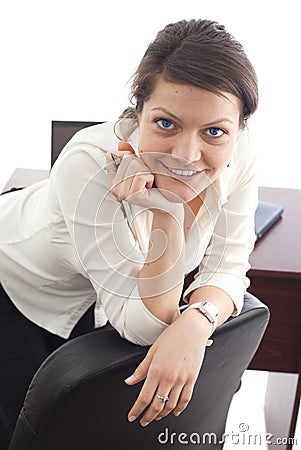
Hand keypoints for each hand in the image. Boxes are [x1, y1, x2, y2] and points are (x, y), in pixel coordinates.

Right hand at [106, 142, 184, 217]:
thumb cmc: (155, 186)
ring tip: (148, 184)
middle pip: (127, 159)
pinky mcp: (132, 195)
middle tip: (145, 180)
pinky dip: (150, 178)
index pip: (114, 155)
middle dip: (141, 165)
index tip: (138, 170)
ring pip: (134, 165)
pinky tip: (150, 187)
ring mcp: (122, 193)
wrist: (167, 204)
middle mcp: (114, 187)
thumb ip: (129, 154)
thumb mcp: (140, 166)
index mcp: (112, 180)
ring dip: (147, 172)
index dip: (129, 156)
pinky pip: (141, 175)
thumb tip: (121, 144)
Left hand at [124, 311, 210, 425]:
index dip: (137, 410)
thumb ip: (141, 369)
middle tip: (143, 420)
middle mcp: (169, 378)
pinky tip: (174, 411)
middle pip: (157, 405)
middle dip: (148, 416)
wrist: (192, 329)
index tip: (132, 416)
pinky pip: (185, 399)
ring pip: (171, 405)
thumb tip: (130, 381)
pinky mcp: (192, 379)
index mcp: (156, 371)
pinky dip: (179, 408)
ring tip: (156, 416)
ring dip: (162, 414)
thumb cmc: (173, 336)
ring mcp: (182, 380)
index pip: (144, 398)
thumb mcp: (152, 351)